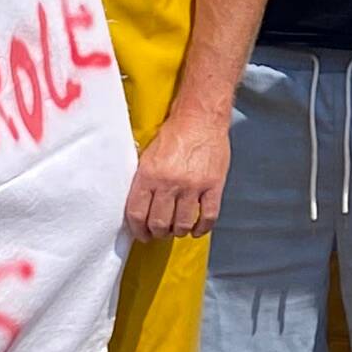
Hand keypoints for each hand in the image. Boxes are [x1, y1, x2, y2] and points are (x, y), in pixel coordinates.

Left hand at [123, 97, 228, 244]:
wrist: (200, 117)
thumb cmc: (174, 134)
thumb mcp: (148, 155)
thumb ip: (144, 181)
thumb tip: (140, 208)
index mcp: (149, 175)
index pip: (137, 214)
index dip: (138, 230)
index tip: (142, 235)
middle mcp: (170, 183)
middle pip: (159, 223)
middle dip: (157, 233)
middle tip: (160, 233)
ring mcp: (193, 186)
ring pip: (182, 224)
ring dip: (178, 231)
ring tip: (177, 229)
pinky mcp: (213, 186)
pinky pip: (208, 217)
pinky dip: (201, 228)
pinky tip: (197, 228)